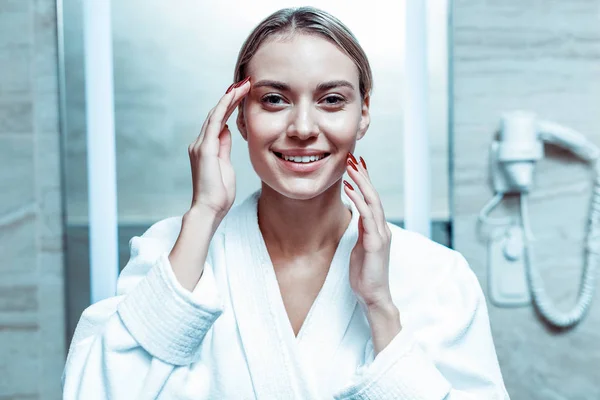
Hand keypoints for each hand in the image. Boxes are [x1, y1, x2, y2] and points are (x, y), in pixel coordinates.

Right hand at [188, 77, 250, 219]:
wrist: (209, 210)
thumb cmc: (219, 194)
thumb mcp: (225, 166)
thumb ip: (223, 148)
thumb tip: (227, 131)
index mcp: (206, 148)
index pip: (219, 121)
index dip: (230, 106)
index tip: (243, 94)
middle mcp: (200, 143)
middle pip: (216, 114)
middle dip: (231, 97)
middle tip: (245, 82)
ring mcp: (200, 145)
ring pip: (215, 114)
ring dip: (229, 98)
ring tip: (243, 84)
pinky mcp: (205, 148)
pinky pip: (215, 121)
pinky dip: (224, 107)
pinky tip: (234, 96)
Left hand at [343, 154, 393, 308]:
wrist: (373, 296)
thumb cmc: (366, 274)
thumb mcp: (361, 247)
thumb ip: (362, 231)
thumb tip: (358, 216)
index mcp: (378, 229)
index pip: (372, 199)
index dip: (365, 181)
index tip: (357, 165)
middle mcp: (382, 228)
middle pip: (374, 195)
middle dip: (363, 175)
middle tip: (353, 157)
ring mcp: (381, 235)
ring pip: (373, 202)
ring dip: (361, 182)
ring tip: (350, 167)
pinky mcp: (376, 243)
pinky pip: (367, 217)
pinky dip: (358, 200)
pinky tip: (349, 188)